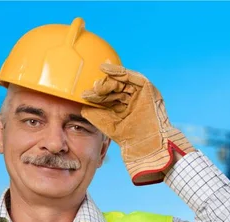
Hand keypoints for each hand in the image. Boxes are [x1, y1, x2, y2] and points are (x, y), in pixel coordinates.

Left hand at [81, 64, 194, 185]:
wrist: (146, 143)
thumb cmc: (128, 138)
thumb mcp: (106, 123)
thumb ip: (95, 113)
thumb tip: (81, 105)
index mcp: (122, 110)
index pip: (108, 98)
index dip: (96, 96)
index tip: (84, 95)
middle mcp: (131, 101)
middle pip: (114, 89)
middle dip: (102, 88)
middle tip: (91, 89)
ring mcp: (139, 94)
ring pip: (122, 82)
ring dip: (108, 81)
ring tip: (97, 84)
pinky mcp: (147, 88)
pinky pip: (132, 77)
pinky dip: (119, 71)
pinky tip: (105, 69)